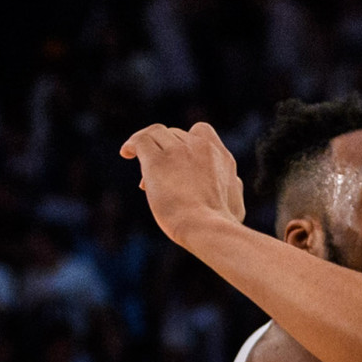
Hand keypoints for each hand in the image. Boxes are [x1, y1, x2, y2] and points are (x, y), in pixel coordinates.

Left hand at [119, 122, 244, 245]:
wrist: (208, 228)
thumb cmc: (222, 224)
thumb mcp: (235, 204)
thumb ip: (231, 188)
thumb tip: (233, 184)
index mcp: (221, 157)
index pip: (200, 133)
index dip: (186, 142)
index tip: (179, 161)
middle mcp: (201, 148)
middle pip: (175, 136)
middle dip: (165, 153)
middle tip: (156, 180)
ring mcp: (179, 151)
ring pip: (157, 134)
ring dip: (148, 146)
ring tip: (137, 162)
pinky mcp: (158, 161)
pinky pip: (141, 140)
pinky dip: (133, 144)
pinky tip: (126, 153)